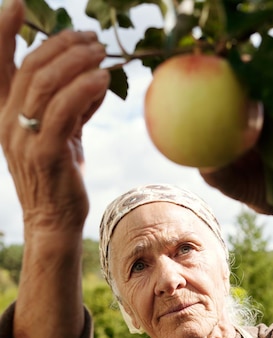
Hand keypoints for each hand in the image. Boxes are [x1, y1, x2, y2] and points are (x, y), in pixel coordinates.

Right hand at [0, 0, 109, 239]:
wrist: (53, 220)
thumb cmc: (59, 176)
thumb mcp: (63, 134)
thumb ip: (72, 104)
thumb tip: (95, 75)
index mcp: (7, 114)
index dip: (2, 32)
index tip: (18, 3)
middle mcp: (9, 122)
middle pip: (31, 67)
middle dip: (62, 44)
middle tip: (92, 39)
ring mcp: (24, 138)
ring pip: (46, 84)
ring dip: (76, 61)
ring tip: (102, 54)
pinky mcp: (46, 153)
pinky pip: (63, 111)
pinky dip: (84, 89)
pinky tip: (103, 79)